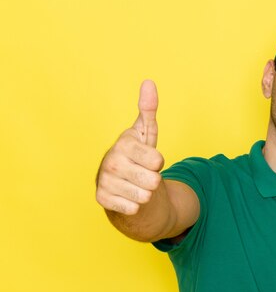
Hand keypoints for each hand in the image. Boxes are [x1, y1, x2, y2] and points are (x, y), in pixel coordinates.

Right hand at [96, 80, 164, 214]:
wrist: (121, 182)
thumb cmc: (138, 155)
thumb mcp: (146, 133)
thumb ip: (148, 110)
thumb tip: (148, 82)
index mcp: (123, 144)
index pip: (158, 161)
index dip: (158, 162)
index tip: (149, 158)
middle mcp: (110, 161)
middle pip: (153, 181)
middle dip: (153, 181)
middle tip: (143, 174)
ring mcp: (104, 181)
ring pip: (145, 197)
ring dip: (145, 194)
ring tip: (136, 184)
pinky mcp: (102, 199)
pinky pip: (134, 209)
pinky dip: (135, 205)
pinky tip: (128, 195)